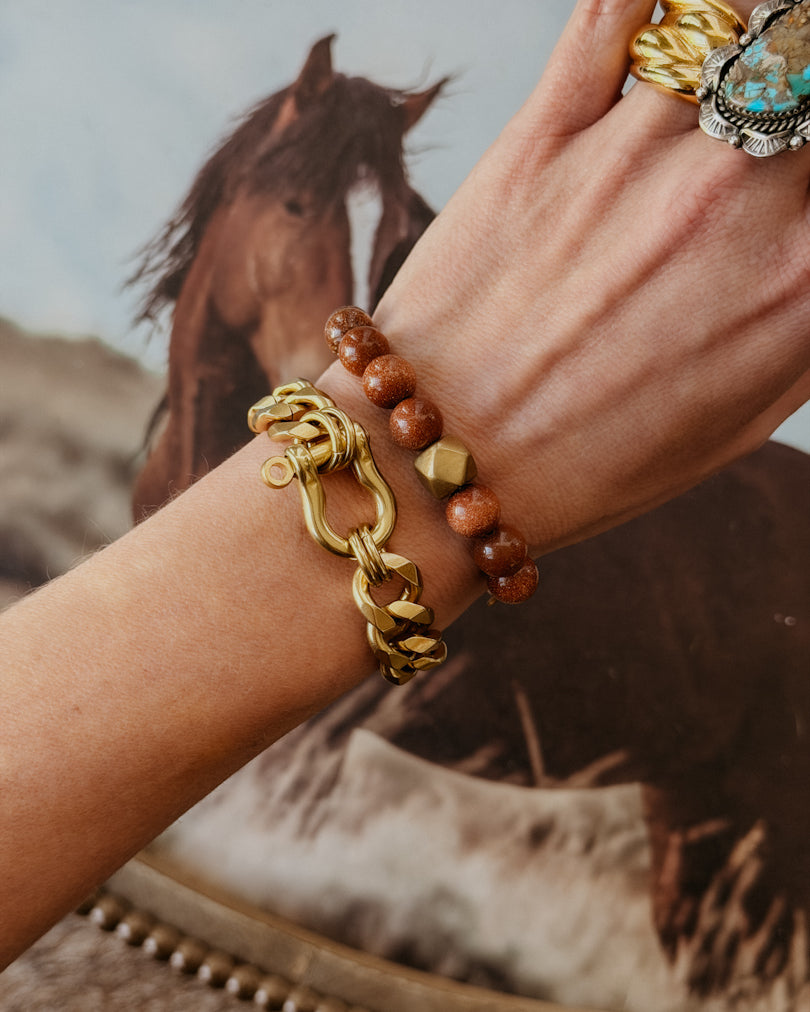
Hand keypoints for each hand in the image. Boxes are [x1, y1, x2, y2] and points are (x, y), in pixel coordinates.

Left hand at [324, 0, 809, 553]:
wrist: (448, 461)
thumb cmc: (590, 458)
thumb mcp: (743, 413)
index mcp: (806, 281)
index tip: (794, 166)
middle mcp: (740, 197)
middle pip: (808, 72)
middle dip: (790, 99)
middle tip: (759, 130)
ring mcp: (638, 153)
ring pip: (734, 18)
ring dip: (731, 44)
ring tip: (711, 83)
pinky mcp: (545, 130)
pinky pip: (621, 3)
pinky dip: (645, 4)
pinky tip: (657, 27)